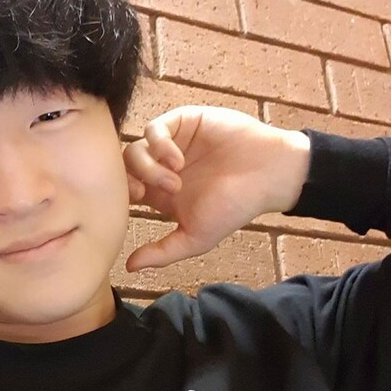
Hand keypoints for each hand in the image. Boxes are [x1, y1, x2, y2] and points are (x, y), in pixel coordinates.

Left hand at [123, 106, 309, 271]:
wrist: (269, 175)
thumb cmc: (235, 207)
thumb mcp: (195, 237)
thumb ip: (162, 252)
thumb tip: (129, 268)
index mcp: (159, 193)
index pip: (124, 188)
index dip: (120, 193)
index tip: (137, 199)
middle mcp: (161, 166)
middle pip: (125, 166)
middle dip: (129, 178)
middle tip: (144, 190)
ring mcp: (172, 143)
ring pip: (136, 147)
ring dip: (147, 166)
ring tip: (174, 180)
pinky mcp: (183, 122)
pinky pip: (155, 128)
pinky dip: (159, 144)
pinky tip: (177, 159)